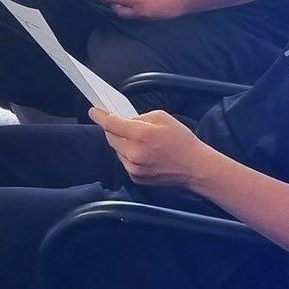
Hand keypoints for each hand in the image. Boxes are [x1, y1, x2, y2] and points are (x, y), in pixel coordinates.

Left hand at [91, 107, 219, 190]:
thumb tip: (123, 120)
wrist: (195, 167)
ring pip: (116, 149)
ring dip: (121, 142)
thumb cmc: (182, 140)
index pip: (111, 123)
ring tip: (136, 138)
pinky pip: (124, 161)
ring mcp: (134, 168)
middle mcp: (134, 153)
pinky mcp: (136, 178)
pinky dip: (127, 153)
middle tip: (118, 122)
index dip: (100, 116)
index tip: (93, 110)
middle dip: (112, 128)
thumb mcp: (162, 117)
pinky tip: (141, 151)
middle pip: (111, 137)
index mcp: (141, 135)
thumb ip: (139, 117)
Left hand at [99, 0, 188, 20]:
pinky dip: (128, 11)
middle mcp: (138, 11)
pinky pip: (133, 17)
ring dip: (120, 8)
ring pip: (125, 16)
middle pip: (118, 11)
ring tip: (120, 0)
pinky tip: (130, 4)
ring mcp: (143, 17)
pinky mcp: (147, 20)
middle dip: (112, 4)